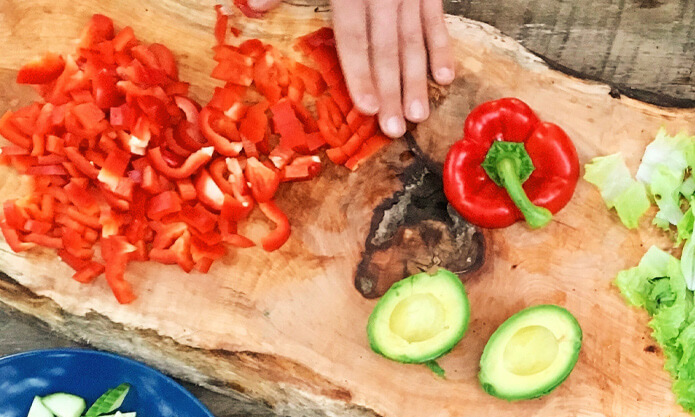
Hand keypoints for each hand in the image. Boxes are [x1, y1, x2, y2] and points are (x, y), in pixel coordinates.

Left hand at [247, 0, 456, 137]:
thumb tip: (250, 6)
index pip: (355, 37)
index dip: (359, 73)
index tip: (365, 107)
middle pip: (387, 48)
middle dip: (391, 90)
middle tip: (395, 128)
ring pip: (414, 40)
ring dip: (417, 80)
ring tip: (418, 113)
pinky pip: (436, 21)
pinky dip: (442, 48)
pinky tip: (444, 77)